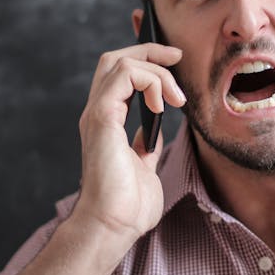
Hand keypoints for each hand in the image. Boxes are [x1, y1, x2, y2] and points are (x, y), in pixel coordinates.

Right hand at [74, 42, 185, 242]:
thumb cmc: (127, 206)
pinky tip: (164, 105)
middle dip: (148, 49)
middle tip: (177, 56)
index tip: (174, 61)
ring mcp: (98, 114)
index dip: (144, 59)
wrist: (113, 225)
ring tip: (176, 98)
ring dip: (155, 70)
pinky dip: (149, 81)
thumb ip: (146, 146)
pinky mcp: (102, 118)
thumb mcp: (145, 167)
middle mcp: (99, 113)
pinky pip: (124, 75)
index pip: (119, 75)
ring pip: (119, 61)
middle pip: (115, 58)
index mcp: (107, 123)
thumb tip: (155, 132)